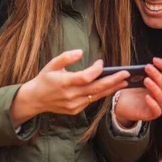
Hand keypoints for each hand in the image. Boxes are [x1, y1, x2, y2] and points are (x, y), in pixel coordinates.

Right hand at [10, 49, 129, 126]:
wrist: (35, 99)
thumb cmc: (45, 78)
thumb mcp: (52, 64)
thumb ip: (66, 56)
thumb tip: (81, 51)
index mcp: (64, 82)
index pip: (86, 77)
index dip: (96, 69)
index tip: (101, 62)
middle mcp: (70, 95)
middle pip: (96, 88)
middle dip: (113, 80)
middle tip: (126, 74)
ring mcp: (73, 104)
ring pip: (96, 96)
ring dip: (111, 89)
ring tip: (124, 82)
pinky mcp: (75, 110)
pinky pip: (91, 101)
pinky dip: (101, 94)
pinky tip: (110, 88)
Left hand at [114, 57, 161, 125]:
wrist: (123, 101)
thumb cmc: (136, 87)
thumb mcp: (145, 75)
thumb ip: (159, 67)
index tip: (154, 59)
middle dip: (157, 75)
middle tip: (147, 67)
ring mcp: (158, 105)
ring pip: (161, 97)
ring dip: (154, 88)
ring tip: (146, 80)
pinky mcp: (152, 114)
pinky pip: (156, 110)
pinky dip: (153, 104)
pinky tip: (147, 97)